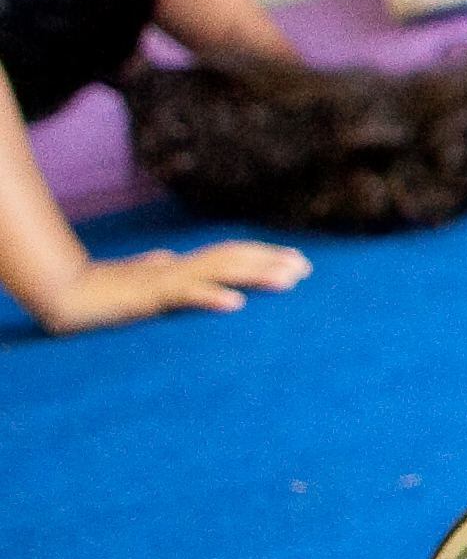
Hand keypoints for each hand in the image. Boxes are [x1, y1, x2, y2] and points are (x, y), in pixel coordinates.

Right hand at [19, 238, 311, 331]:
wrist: (68, 294)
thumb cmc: (103, 289)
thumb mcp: (138, 280)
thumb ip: (155, 270)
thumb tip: (165, 258)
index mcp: (180, 265)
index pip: (230, 254)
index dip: (264, 255)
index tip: (297, 262)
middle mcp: (179, 267)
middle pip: (233, 258)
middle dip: (271, 262)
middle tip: (306, 269)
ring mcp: (166, 280)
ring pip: (219, 272)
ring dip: (255, 276)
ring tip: (288, 281)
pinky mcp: (149, 297)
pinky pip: (184, 296)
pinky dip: (211, 297)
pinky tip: (236, 304)